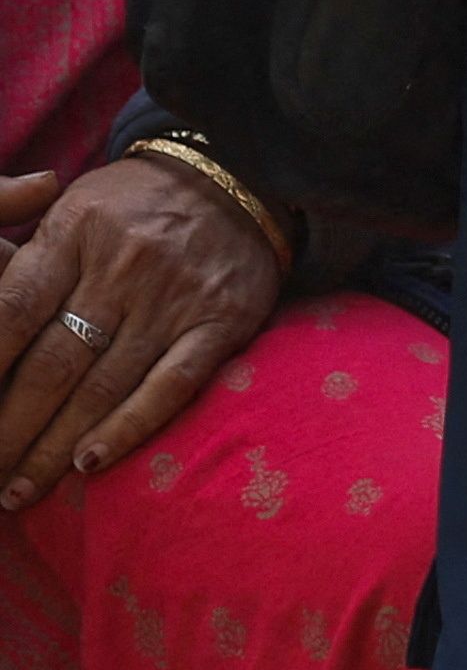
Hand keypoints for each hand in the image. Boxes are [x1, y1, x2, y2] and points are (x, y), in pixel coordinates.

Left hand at [0, 158, 285, 506]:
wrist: (240, 177)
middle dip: (8, 429)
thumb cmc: (133, 204)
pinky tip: (89, 462)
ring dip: (53, 449)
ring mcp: (175, 298)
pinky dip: (128, 427)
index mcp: (77, 232)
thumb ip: (24, 263)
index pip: (13, 312)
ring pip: (102, 387)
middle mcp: (125, 266)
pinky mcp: (221, 322)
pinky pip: (170, 385)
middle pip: (52, 364)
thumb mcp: (70, 209)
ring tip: (18, 491)